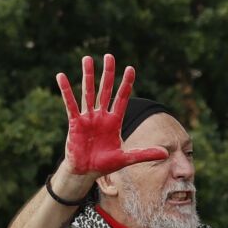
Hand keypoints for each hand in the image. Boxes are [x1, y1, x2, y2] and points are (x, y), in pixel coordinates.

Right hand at [56, 54, 168, 178]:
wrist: (86, 172)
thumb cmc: (105, 164)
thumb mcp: (127, 158)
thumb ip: (145, 153)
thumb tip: (166, 153)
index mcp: (114, 122)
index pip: (122, 98)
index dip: (126, 84)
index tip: (131, 68)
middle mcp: (101, 116)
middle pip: (106, 90)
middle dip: (108, 74)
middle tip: (109, 56)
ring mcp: (88, 118)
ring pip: (88, 92)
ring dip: (88, 76)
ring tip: (87, 58)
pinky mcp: (75, 122)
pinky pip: (70, 104)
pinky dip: (66, 90)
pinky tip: (61, 76)